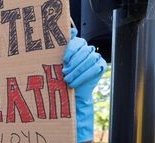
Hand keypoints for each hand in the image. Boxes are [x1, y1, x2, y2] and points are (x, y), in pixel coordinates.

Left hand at [63, 28, 106, 142]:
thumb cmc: (59, 76)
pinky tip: (73, 84)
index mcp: (76, 44)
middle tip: (64, 73)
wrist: (71, 92)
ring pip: (89, 59)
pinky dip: (83, 77)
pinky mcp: (100, 66)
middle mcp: (87, 48)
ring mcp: (95, 56)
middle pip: (84, 50)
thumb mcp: (54, 64)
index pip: (77, 42)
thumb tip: (56, 38)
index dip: (71, 50)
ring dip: (77, 71)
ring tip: (67, 80)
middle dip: (74, 63)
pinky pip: (94, 69)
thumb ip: (54, 51)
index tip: (63, 59)